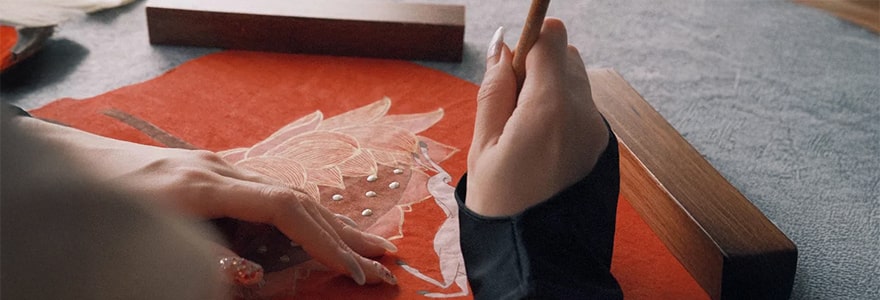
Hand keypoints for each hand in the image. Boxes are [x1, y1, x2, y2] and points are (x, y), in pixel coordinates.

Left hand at [13, 117, 397, 288]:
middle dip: (343, 234)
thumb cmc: (102, 211)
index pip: (284, 207)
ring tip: (367, 247)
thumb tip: (258, 278)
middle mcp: (218, 169)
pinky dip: (301, 216)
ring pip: (288, 193)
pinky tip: (323, 229)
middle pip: (297, 197)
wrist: (70, 168)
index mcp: (203, 185)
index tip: (351, 269)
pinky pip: (269, 193)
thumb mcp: (150, 245)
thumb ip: (207, 263)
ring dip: (329, 225)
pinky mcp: (214, 171)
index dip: (322, 239)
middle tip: (384, 260)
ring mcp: (217, 166)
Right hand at [465, 18, 609, 216]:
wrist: (536, 257)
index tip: (508, 65)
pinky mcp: (601, 146)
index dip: (527, 42)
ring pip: (576, 83)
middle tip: (510, 107)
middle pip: (567, 57)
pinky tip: (540, 147)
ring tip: (524, 131)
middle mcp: (582, 114)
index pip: (550, 40)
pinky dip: (561, 113)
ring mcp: (597, 131)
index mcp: (549, 109)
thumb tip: (502, 46)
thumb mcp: (482, 145)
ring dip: (550, 89)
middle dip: (538, 67)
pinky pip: (582, 110)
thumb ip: (494, 89)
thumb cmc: (499, 205)